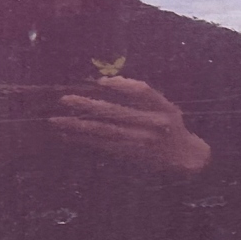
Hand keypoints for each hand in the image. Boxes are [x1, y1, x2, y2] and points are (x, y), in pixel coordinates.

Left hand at [47, 76, 211, 173]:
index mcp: (163, 107)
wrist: (183, 157)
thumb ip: (143, 96)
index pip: (142, 91)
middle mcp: (152, 125)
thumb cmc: (170, 125)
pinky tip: (67, 135)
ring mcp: (140, 142)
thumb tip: (108, 82)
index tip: (101, 82)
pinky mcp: (130, 154)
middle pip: (116, 113)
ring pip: (105, 132)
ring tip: (57, 121)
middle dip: (88, 106)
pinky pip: (103, 146)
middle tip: (65, 99)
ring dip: (79, 126)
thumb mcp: (166, 106)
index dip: (123, 85)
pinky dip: (84, 140)